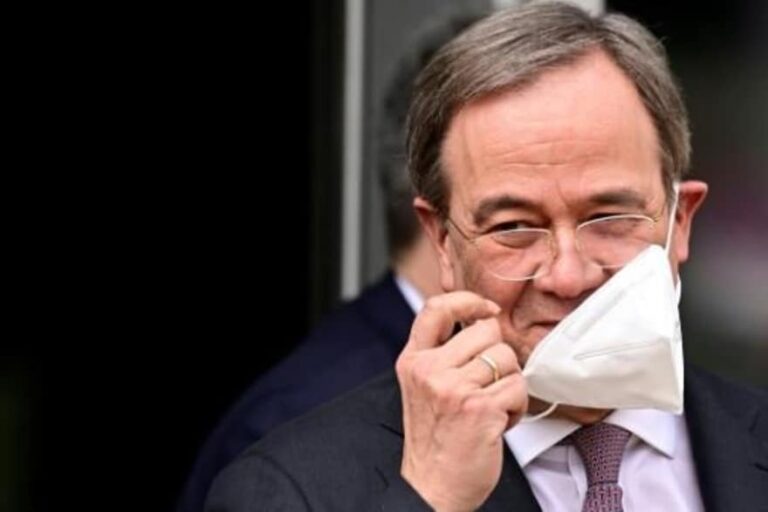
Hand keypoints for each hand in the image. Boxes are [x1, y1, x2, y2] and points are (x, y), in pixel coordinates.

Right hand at [396, 291, 527, 511]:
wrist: (433, 487)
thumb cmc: (435, 440)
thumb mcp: (423, 388)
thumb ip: (442, 354)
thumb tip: (481, 322)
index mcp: (413, 360)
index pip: (436, 307)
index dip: (468, 300)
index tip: (485, 310)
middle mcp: (429, 370)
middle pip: (486, 331)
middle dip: (498, 357)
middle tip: (487, 385)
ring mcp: (453, 388)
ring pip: (507, 358)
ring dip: (509, 384)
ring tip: (492, 406)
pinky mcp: (479, 408)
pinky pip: (517, 387)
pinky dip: (517, 407)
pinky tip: (498, 422)